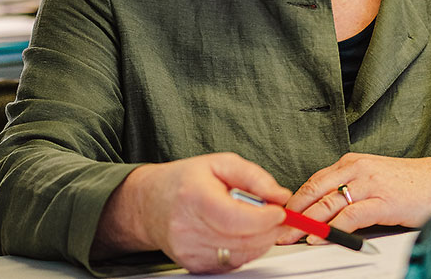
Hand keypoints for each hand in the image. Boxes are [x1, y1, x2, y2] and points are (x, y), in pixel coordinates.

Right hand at [92, 153, 290, 272]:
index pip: (235, 218)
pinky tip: (243, 234)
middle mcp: (188, 229)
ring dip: (260, 241)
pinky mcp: (193, 266)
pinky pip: (231, 264)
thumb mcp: (221, 163)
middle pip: (241, 240)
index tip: (279, 211)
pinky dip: (245, 250)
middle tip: (277, 216)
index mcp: (194, 197)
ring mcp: (189, 251)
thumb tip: (280, 196)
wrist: (150, 204)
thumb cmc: (185, 181)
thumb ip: (254, 177)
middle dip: (269, 230)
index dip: (264, 218)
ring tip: (261, 222)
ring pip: (240, 255)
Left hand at [277, 152, 430, 244]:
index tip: (282, 215)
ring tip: (293, 237)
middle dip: (294, 212)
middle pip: (315, 190)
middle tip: (279, 229)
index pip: (314, 180)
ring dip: (306, 223)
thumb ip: (349, 188)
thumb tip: (322, 208)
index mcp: (353, 162)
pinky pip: (349, 216)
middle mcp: (357, 168)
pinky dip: (331, 229)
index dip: (295, 200)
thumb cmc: (408, 183)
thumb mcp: (373, 179)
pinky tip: (320, 237)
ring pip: (327, 203)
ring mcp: (369, 184)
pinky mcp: (383, 201)